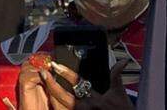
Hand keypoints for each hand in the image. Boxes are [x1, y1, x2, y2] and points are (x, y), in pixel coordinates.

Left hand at [18, 59, 133, 109]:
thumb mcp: (119, 92)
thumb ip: (116, 75)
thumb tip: (122, 61)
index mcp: (95, 100)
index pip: (78, 83)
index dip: (66, 73)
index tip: (56, 64)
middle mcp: (86, 109)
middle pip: (64, 97)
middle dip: (52, 84)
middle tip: (44, 73)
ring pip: (61, 107)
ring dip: (53, 94)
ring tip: (45, 82)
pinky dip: (57, 104)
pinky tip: (51, 96)